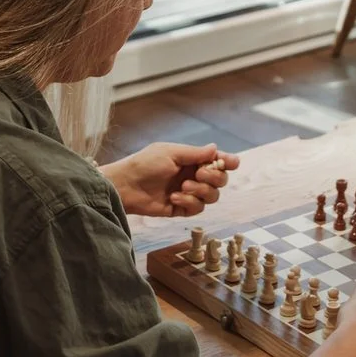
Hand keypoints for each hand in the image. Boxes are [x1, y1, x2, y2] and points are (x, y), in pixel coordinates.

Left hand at [101, 142, 238, 216]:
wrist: (125, 186)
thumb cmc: (144, 164)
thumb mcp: (170, 153)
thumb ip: (195, 153)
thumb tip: (215, 148)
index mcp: (192, 160)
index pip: (218, 160)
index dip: (228, 162)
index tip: (230, 163)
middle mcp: (194, 176)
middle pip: (221, 180)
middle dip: (214, 177)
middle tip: (198, 173)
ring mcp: (189, 192)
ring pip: (213, 196)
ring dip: (201, 190)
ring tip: (182, 186)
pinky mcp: (181, 208)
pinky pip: (198, 208)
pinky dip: (189, 202)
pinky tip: (173, 197)